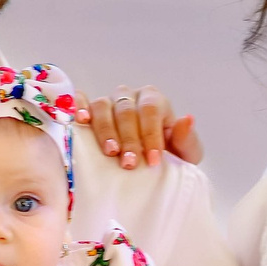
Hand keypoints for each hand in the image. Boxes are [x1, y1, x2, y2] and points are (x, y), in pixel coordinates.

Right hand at [82, 86, 202, 171]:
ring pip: (103, 106)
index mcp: (154, 101)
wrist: (146, 168)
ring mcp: (107, 102)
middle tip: (129, 163)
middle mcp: (129, 97)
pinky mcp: (88, 109)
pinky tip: (81, 122)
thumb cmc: (166, 159)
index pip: (151, 110)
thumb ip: (186, 138)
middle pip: (126, 110)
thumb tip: (187, 119)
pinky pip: (80, 101)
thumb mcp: (184, 154)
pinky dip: (79, 108)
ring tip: (110, 152)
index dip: (150, 134)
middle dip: (128, 138)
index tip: (152, 160)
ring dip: (105, 129)